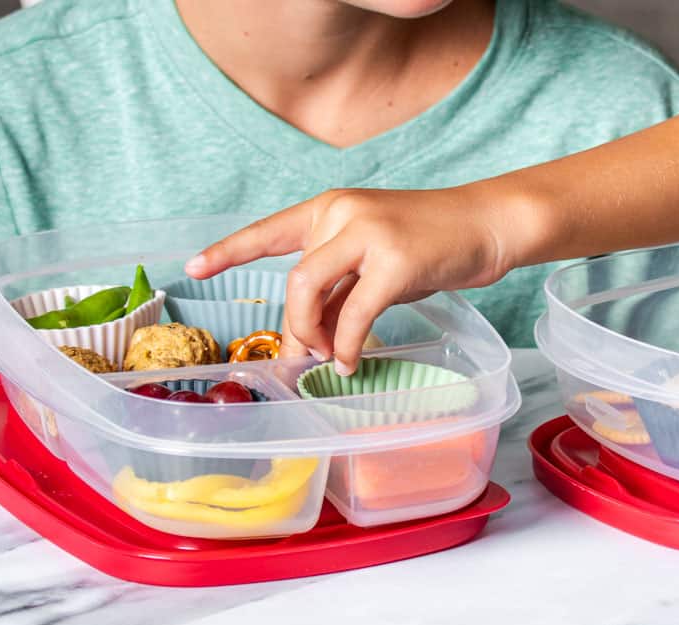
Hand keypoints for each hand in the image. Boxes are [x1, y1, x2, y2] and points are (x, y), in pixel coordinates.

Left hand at [185, 186, 529, 373]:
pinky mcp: (394, 262)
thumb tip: (313, 340)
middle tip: (306, 356)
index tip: (192, 267)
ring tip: (329, 359)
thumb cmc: (431, 244)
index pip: (269, 230)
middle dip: (295, 326)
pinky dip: (348, 345)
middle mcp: (342, 213)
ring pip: (311, 291)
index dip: (228, 251)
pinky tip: (352, 362)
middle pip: (293, 279)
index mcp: (332, 208)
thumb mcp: (376, 258)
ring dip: (313, 335)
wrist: (486, 224)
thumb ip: (341, 287)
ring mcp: (367, 234)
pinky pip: (355, 315)